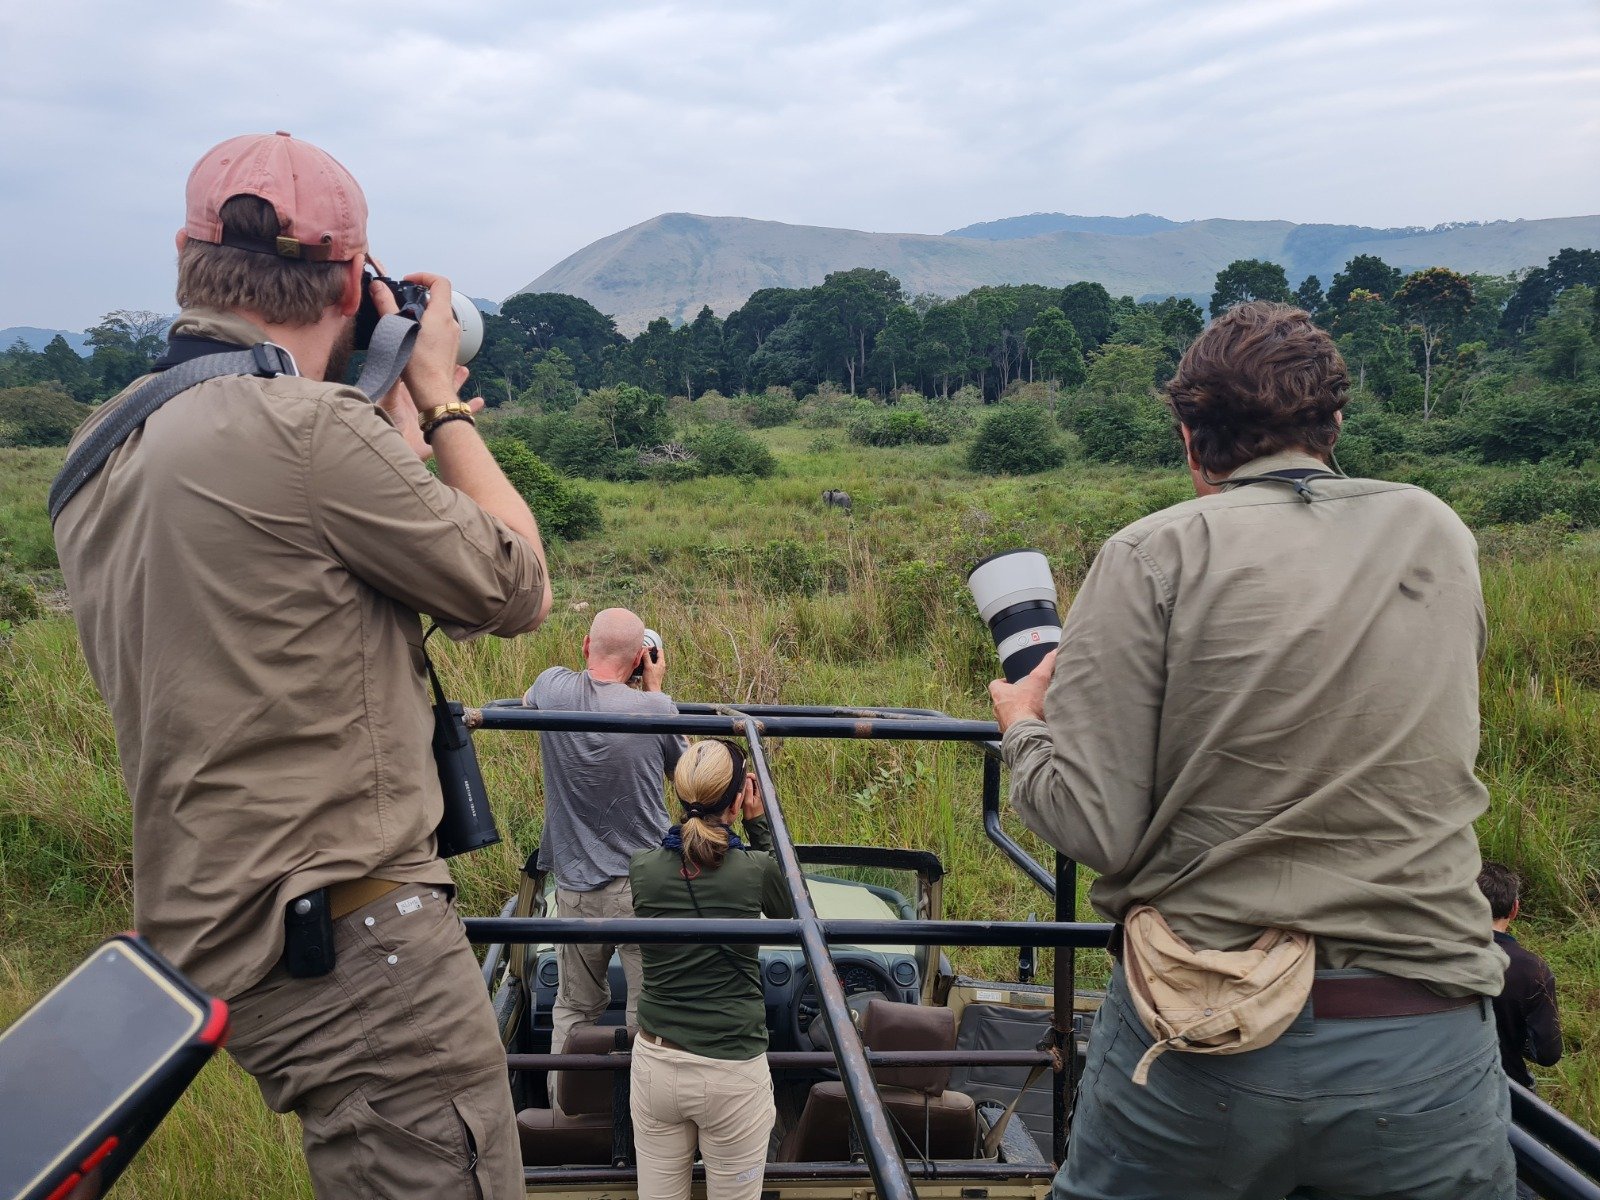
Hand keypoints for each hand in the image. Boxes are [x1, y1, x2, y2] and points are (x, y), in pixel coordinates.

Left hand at [378, 366, 480, 459]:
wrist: (397, 452)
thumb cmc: (387, 425)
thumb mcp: (386, 401)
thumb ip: (392, 383)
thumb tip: (397, 360)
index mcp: (407, 394)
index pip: (418, 374)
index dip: (426, 363)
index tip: (433, 350)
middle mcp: (421, 401)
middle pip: (436, 382)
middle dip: (444, 370)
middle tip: (452, 356)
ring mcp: (432, 413)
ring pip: (448, 395)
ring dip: (457, 383)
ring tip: (465, 370)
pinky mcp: (442, 425)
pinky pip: (459, 416)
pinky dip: (470, 409)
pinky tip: (479, 401)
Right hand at [380, 271, 460, 408]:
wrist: (432, 393)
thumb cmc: (416, 365)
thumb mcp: (397, 330)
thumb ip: (387, 305)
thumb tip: (378, 286)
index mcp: (441, 314)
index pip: (440, 282)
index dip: (424, 276)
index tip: (408, 281)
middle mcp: (451, 324)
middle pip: (439, 299)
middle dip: (419, 297)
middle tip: (401, 303)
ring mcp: (453, 337)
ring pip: (439, 316)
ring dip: (422, 314)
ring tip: (404, 323)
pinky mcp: (451, 349)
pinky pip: (440, 331)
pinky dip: (427, 327)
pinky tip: (412, 339)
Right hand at [641, 639, 666, 691]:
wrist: (651, 690)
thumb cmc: (651, 680)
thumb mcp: (648, 667)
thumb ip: (647, 657)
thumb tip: (645, 649)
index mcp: (661, 662)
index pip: (659, 650)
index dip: (653, 648)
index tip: (646, 648)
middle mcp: (660, 665)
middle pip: (656, 655)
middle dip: (649, 652)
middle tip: (642, 653)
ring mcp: (657, 669)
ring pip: (653, 660)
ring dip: (647, 658)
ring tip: (641, 658)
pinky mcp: (654, 673)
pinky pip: (650, 665)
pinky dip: (646, 663)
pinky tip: (642, 665)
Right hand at [736, 775, 764, 822]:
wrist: (755, 823)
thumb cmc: (751, 813)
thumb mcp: (748, 801)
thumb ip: (748, 790)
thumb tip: (748, 779)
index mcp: (762, 791)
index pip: (757, 778)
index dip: (749, 776)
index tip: (743, 778)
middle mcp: (763, 791)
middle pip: (755, 781)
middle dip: (747, 782)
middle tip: (740, 786)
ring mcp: (761, 794)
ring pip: (753, 785)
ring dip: (746, 787)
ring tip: (742, 792)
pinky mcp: (758, 797)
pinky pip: (752, 790)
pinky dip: (747, 791)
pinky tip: (744, 797)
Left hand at [988, 649, 1055, 733]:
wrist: (1027, 732)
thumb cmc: (1027, 706)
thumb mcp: (1038, 680)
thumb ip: (1046, 665)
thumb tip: (1054, 652)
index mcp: (1000, 694)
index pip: (995, 685)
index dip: (1002, 682)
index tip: (1010, 681)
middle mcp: (998, 710)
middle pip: (1002, 701)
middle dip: (1012, 699)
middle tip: (1025, 696)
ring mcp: (1003, 724)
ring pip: (1007, 717)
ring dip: (1016, 714)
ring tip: (1030, 712)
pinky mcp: (1011, 736)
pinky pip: (1014, 730)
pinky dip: (1021, 727)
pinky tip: (1032, 726)